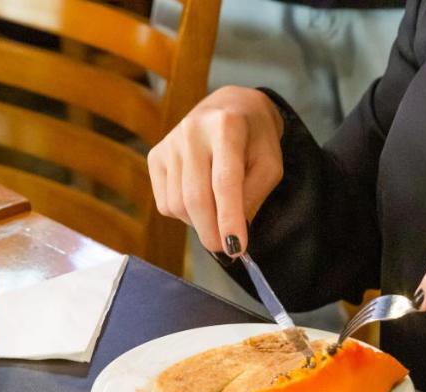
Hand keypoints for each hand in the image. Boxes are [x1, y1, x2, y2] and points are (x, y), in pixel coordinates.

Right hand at [148, 86, 285, 255]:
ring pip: (178, 204)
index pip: (225, 181)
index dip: (229, 218)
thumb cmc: (255, 139)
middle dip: (211, 231)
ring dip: (199, 222)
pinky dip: (183, 214)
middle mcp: (192, 131)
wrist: (229, 107)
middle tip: (226, 250)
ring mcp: (169, 143)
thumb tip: (233, 233)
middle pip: (195, 197)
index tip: (235, 248)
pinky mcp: (155, 156)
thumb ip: (255, 195)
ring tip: (217, 214)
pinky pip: (165, 203)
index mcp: (226, 126)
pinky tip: (199, 200)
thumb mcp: (270, 163)